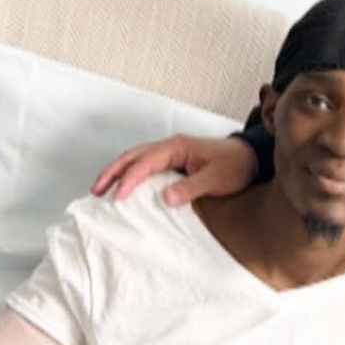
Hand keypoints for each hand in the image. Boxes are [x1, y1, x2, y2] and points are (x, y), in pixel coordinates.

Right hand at [90, 134, 255, 205]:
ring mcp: (169, 152)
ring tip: (101, 189)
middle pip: (132, 156)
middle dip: (112, 172)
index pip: (145, 163)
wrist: (249, 157)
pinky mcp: (172, 160)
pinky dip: (129, 173)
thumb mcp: (215, 179)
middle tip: (95, 191)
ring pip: (135, 158)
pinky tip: (122, 185)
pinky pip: (144, 164)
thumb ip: (191, 188)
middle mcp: (169, 146)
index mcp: (176, 147)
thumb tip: (165, 198)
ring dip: (117, 172)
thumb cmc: (234, 166)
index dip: (129, 180)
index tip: (117, 197)